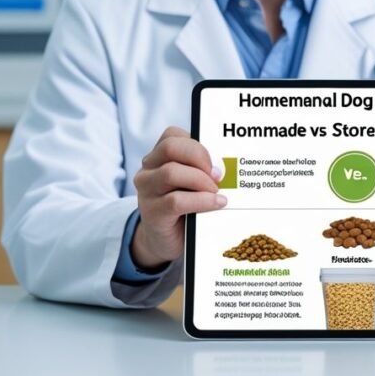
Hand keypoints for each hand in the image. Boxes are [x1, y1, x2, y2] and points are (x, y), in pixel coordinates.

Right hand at [131, 126, 225, 269]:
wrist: (168, 240)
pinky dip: (201, 201)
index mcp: (159, 156)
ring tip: (217, 191)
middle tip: (219, 174)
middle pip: (170, 148)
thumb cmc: (187, 206)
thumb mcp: (194, 183)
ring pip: (171, 172)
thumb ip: (203, 169)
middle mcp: (148, 169)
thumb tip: (227, 164)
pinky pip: (176, 200)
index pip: (173, 135)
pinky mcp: (152, 212)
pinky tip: (217, 203)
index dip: (198, 144)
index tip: (216, 160)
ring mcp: (147, 190)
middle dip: (200, 157)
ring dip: (201, 180)